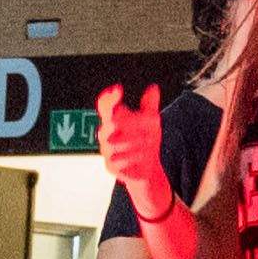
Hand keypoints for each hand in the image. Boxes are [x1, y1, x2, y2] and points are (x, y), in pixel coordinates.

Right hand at [99, 85, 171, 217]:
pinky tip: (144, 155)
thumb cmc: (145, 142)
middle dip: (134, 121)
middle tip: (152, 121)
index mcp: (113, 120)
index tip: (118, 89)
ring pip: (115, 142)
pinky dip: (133, 156)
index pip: (104, 106)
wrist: (146, 170)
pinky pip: (119, 159)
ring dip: (135, 141)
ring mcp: (106, 150)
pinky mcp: (110, 166)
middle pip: (112, 122)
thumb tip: (153, 88)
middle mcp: (106, 134)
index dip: (108, 98)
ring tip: (149, 142)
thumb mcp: (151, 123)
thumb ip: (149, 106)